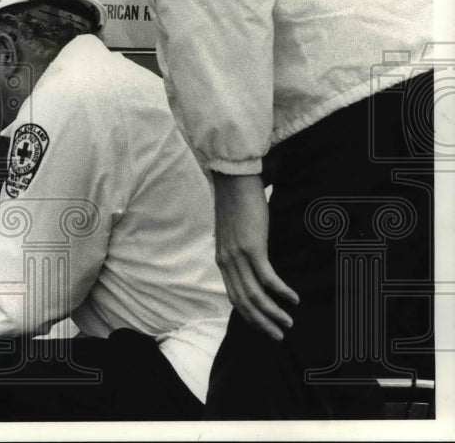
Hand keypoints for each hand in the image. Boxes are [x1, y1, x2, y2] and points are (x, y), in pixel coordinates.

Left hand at [212, 172, 299, 340]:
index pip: (234, 297)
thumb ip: (241, 250)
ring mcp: (238, 256)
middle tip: (278, 336)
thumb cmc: (238, 205)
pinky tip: (294, 299)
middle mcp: (227, 262)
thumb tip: (254, 260)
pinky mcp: (252, 248)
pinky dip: (280, 292)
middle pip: (243, 302)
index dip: (249, 316)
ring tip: (288, 322)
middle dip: (261, 322)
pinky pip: (267, 278)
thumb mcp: (235, 234)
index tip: (264, 327)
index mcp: (223, 261)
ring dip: (272, 312)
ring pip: (255, 295)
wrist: (233, 182)